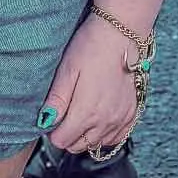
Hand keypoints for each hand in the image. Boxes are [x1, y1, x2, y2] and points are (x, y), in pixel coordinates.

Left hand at [39, 14, 146, 156]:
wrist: (122, 31)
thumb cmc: (92, 46)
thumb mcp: (67, 69)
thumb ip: (56, 100)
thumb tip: (44, 122)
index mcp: (86, 112)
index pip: (61, 142)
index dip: (53, 131)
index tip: (53, 116)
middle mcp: (106, 121)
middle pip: (78, 145)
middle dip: (68, 134)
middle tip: (66, 113)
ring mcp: (122, 117)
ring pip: (98, 143)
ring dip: (86, 134)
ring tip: (83, 112)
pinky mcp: (133, 111)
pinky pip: (118, 137)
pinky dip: (107, 133)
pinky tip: (101, 118)